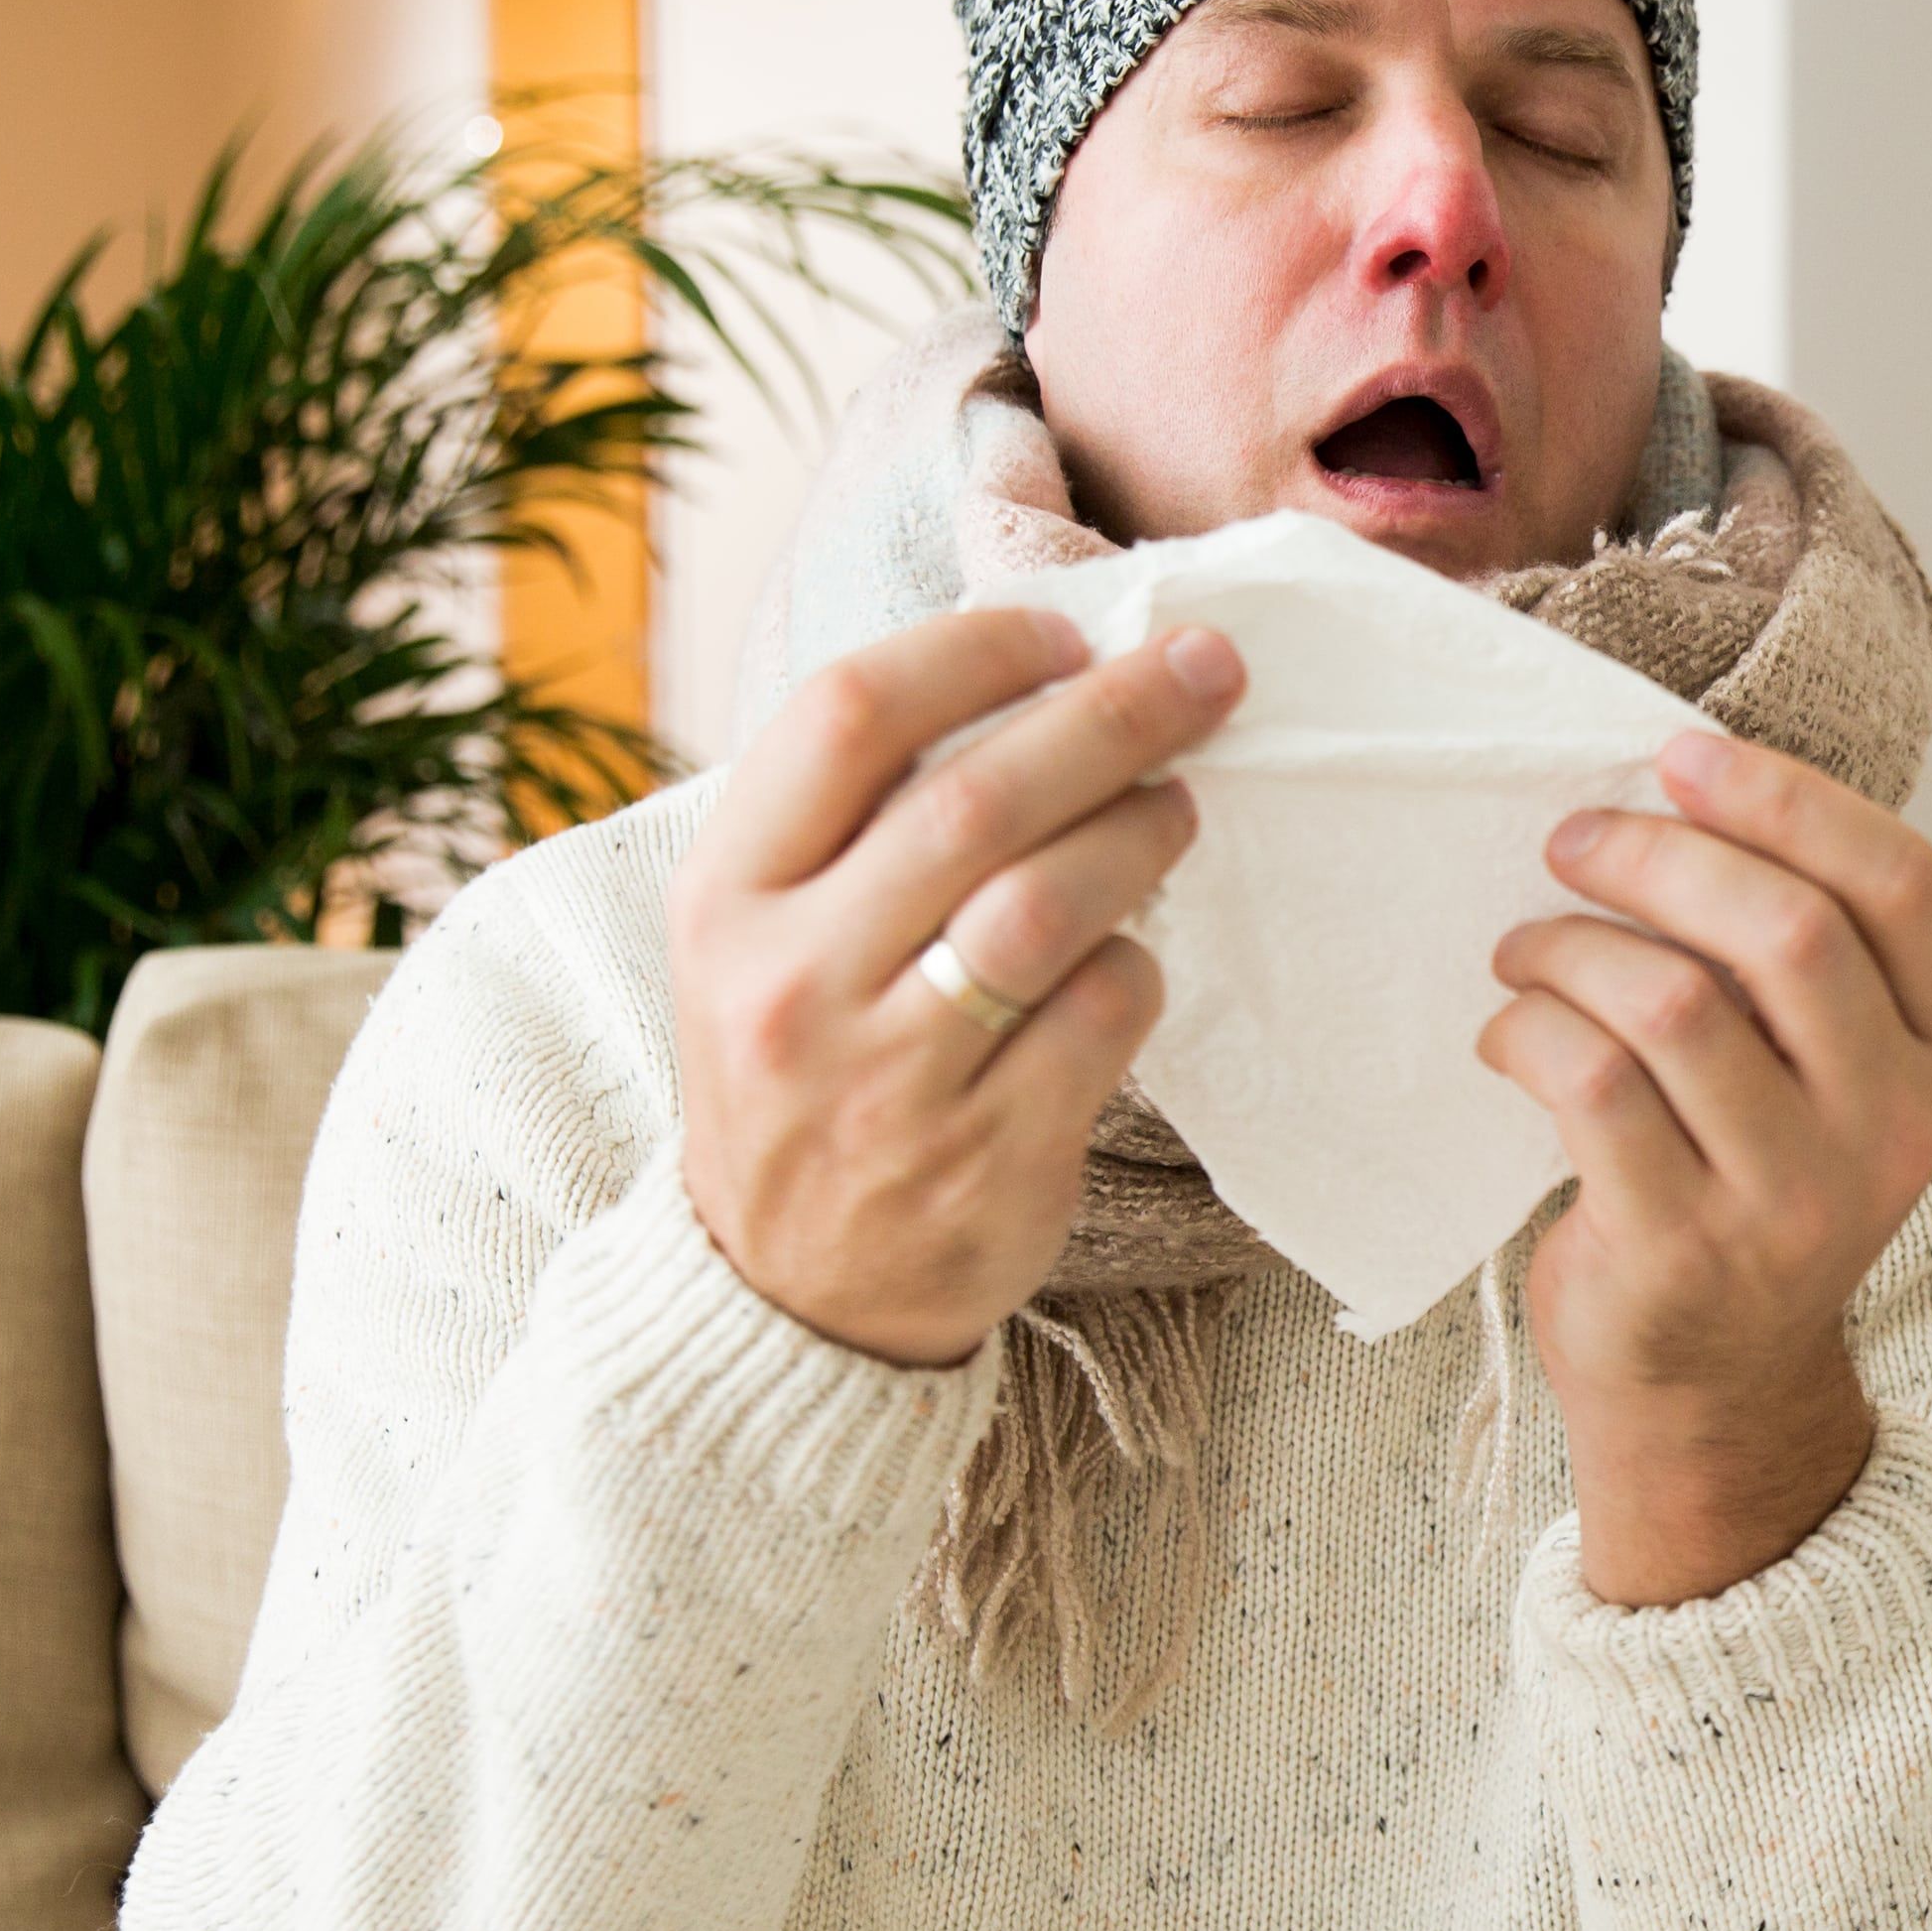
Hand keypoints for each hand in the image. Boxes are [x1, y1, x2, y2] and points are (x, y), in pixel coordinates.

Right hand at [669, 606, 1243, 1365]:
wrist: (784, 1296)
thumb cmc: (801, 1073)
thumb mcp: (762, 940)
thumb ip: (856, 822)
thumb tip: (1036, 676)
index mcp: (724, 896)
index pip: (847, 715)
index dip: (975, 650)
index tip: (1068, 634)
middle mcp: (791, 982)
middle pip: (975, 798)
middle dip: (1112, 717)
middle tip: (1207, 675)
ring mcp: (888, 1078)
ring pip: (1048, 904)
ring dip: (1140, 832)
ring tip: (1179, 805)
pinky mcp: (986, 1156)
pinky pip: (1101, 1017)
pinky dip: (1137, 969)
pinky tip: (1135, 958)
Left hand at [1479, 731, 1931, 1605]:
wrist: (1712, 1387)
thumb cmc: (1750, 1178)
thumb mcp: (1830, 1070)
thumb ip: (1808, 951)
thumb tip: (1681, 782)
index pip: (1906, 886)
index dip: (1791, 798)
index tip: (1681, 757)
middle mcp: (1895, 1130)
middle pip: (1790, 930)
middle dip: (1658, 855)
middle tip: (1571, 841)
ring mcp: (1793, 1200)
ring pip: (1674, 1001)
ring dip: (1570, 945)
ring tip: (1526, 948)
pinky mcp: (1682, 1248)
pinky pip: (1590, 1084)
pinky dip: (1527, 1029)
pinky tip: (1509, 1033)